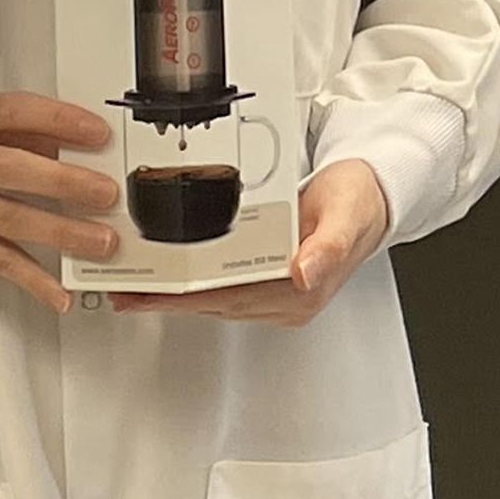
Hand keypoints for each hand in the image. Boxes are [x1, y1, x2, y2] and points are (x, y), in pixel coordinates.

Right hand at [0, 93, 117, 315]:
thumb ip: (25, 130)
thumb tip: (84, 147)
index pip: (12, 112)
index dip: (57, 120)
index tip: (98, 132)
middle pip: (10, 170)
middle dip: (63, 182)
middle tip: (107, 193)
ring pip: (9, 219)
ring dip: (60, 233)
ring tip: (101, 242)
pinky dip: (31, 280)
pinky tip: (59, 293)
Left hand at [111, 160, 391, 324]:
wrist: (375, 195)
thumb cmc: (360, 199)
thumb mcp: (346, 215)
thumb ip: (327, 247)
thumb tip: (304, 274)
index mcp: (304, 289)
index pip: (232, 297)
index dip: (186, 297)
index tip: (151, 293)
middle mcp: (290, 299)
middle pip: (217, 303)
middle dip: (168, 301)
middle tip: (124, 292)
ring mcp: (281, 293)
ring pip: (217, 300)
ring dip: (176, 296)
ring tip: (136, 288)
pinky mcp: (274, 280)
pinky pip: (226, 287)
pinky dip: (195, 285)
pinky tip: (174, 278)